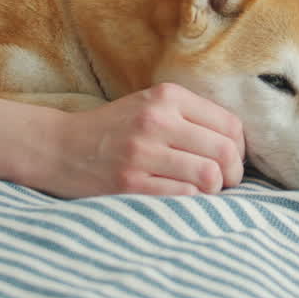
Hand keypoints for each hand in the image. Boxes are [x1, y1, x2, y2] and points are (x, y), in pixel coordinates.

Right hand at [38, 82, 244, 197]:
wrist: (58, 146)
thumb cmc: (113, 128)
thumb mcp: (150, 104)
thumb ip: (190, 116)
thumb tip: (238, 144)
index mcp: (166, 97)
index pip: (229, 124)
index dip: (240, 148)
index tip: (232, 161)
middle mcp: (156, 120)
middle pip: (224, 152)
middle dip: (233, 173)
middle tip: (225, 182)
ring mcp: (142, 153)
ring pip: (208, 176)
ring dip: (214, 190)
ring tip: (205, 191)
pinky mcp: (129, 184)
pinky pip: (183, 196)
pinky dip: (192, 201)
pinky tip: (183, 197)